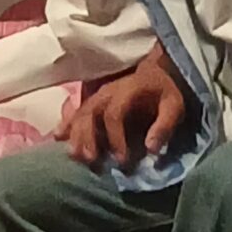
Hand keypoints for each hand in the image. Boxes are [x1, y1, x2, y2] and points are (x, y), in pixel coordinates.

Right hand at [63, 48, 189, 168]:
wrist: (158, 71)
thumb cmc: (166, 91)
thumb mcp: (174, 107)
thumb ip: (164, 127)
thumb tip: (150, 150)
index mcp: (127, 91)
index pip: (115, 114)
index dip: (115, 138)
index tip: (121, 160)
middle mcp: (107, 91)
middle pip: (90, 112)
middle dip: (87, 136)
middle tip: (89, 159)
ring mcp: (98, 94)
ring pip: (80, 112)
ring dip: (75, 133)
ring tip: (73, 155)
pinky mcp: (93, 99)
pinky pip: (75, 110)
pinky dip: (66, 123)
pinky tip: (57, 136)